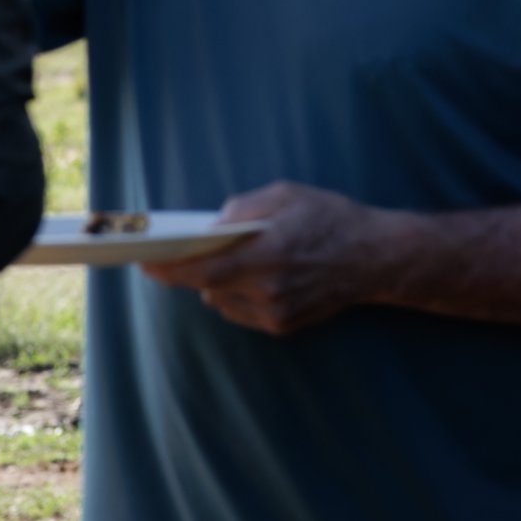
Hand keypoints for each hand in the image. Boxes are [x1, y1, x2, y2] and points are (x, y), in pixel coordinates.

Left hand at [140, 181, 411, 334]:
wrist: (377, 258)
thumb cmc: (331, 218)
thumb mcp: (287, 195)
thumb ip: (243, 208)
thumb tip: (209, 227)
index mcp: (270, 252)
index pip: (203, 269)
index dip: (168, 269)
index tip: (144, 262)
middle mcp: (271, 287)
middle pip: (207, 287)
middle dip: (183, 273)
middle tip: (165, 260)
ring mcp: (276, 311)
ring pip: (220, 300)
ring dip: (214, 282)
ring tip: (226, 261)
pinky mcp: (283, 325)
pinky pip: (240, 310)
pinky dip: (235, 294)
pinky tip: (250, 277)